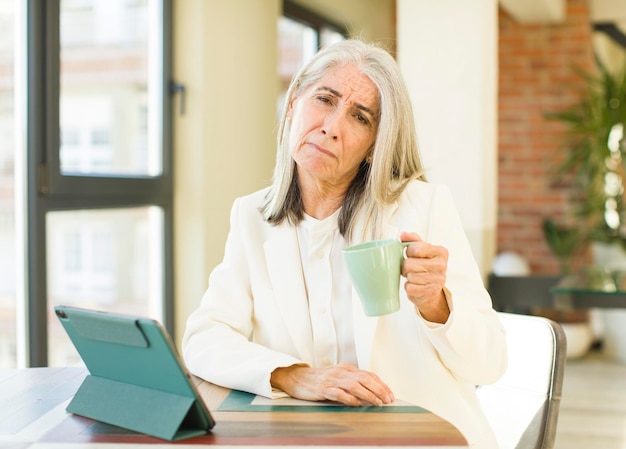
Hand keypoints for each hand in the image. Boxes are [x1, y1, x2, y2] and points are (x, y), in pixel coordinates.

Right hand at [270, 362, 393, 405]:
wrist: (296, 378)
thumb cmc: (318, 379)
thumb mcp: (337, 377)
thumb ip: (352, 382)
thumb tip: (370, 394)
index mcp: (346, 368)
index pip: (368, 375)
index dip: (381, 385)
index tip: (390, 395)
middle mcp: (341, 372)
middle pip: (365, 379)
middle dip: (379, 389)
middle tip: (387, 400)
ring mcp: (331, 379)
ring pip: (354, 385)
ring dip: (368, 394)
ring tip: (377, 403)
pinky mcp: (322, 388)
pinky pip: (338, 393)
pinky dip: (349, 399)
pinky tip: (356, 404)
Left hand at [400, 231, 449, 322]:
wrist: (431, 288)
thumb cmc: (424, 266)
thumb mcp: (421, 250)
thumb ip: (412, 239)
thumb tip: (403, 234)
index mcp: (441, 252)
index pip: (416, 248)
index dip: (409, 252)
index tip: (414, 255)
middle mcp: (442, 265)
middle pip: (409, 264)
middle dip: (406, 267)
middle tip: (412, 269)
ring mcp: (439, 280)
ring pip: (410, 276)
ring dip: (408, 277)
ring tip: (415, 277)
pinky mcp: (432, 292)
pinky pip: (410, 288)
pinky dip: (409, 287)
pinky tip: (416, 286)